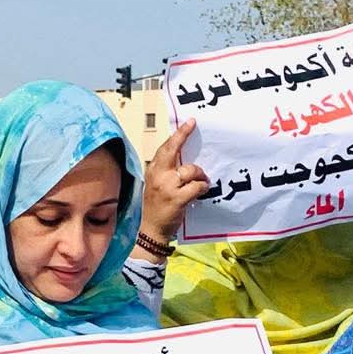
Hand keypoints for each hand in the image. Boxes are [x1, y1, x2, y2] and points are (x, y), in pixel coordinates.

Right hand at [133, 118, 209, 260]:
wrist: (150, 230)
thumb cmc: (156, 208)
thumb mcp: (156, 186)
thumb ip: (167, 173)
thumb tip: (185, 161)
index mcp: (152, 171)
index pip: (164, 148)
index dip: (177, 135)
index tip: (189, 123)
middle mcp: (158, 175)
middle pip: (172, 150)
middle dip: (183, 136)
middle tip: (192, 126)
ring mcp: (167, 187)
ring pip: (190, 170)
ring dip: (200, 174)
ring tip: (203, 180)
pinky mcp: (177, 198)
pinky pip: (197, 186)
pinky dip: (202, 187)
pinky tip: (202, 190)